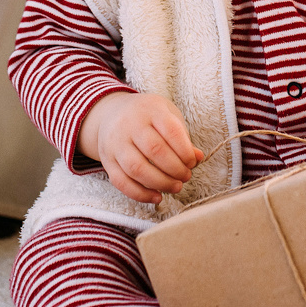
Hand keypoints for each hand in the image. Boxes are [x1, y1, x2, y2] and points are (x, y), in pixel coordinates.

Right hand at [76, 91, 205, 205]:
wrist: (112, 113)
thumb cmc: (148, 117)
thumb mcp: (168, 117)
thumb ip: (183, 138)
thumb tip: (198, 158)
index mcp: (150, 109)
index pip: (171, 130)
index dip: (185, 151)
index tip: (192, 162)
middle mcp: (129, 124)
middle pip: (154, 150)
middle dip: (175, 169)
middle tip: (186, 177)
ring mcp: (115, 143)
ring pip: (136, 169)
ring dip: (160, 183)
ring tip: (176, 187)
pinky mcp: (107, 160)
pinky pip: (121, 182)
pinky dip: (140, 194)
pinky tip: (157, 197)